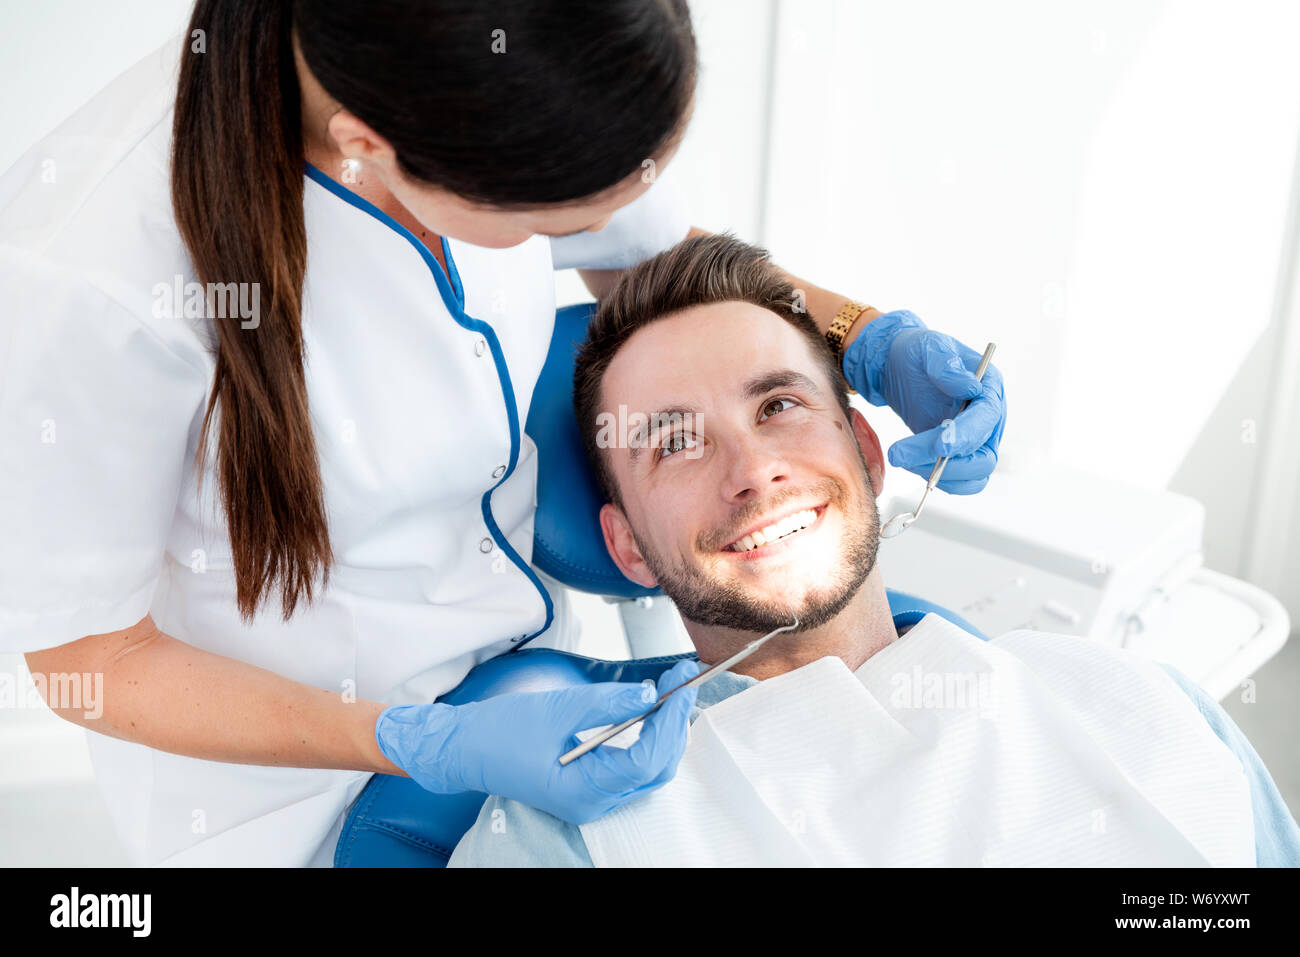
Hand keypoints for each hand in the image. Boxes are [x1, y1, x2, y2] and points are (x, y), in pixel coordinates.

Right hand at [374, 658, 700, 824]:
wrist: (465, 749)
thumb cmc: (501, 731)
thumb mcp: (559, 708)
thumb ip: (608, 703)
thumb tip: (649, 693)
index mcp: (583, 791)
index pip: (647, 760)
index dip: (671, 721)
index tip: (682, 685)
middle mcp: (593, 803)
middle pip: (655, 769)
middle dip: (674, 725)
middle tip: (682, 682)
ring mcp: (592, 799)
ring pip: (648, 771)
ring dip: (664, 732)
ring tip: (671, 693)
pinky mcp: (589, 787)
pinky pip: (631, 768)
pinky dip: (647, 740)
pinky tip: (651, 712)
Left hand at [843, 309, 1005, 492]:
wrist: (898, 366)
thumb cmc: (917, 352)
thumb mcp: (927, 346)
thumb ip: (945, 363)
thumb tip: (969, 387)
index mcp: (989, 387)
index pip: (987, 418)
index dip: (966, 434)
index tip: (940, 445)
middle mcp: (989, 417)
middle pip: (983, 455)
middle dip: (945, 460)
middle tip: (901, 453)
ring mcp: (976, 438)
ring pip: (973, 474)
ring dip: (937, 474)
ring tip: (900, 456)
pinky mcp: (959, 453)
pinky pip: (959, 479)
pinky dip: (937, 479)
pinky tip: (910, 462)